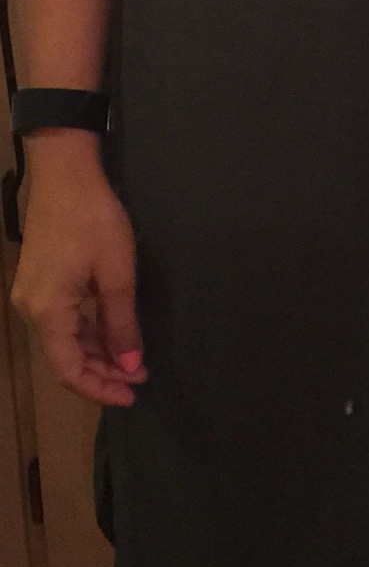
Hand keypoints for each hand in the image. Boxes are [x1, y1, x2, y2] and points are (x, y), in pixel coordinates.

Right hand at [12, 162, 146, 404]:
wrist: (64, 171)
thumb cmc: (92, 219)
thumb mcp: (116, 274)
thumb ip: (122, 325)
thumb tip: (129, 367)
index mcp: (46, 312)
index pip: (69, 370)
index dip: (99, 389)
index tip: (132, 395)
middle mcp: (31, 310)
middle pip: (64, 358)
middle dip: (102, 372)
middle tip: (140, 376)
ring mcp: (31, 294)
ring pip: (63, 340)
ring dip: (96, 352)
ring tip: (132, 358)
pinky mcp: (38, 281)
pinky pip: (61, 320)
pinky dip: (86, 331)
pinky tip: (112, 333)